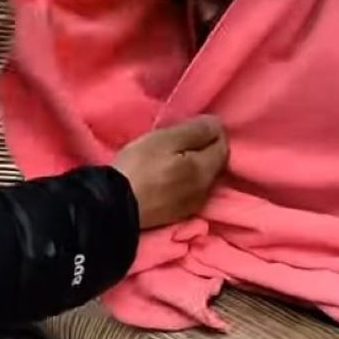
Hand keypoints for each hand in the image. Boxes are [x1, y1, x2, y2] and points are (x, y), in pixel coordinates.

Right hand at [113, 116, 227, 229]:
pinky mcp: (177, 214)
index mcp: (205, 170)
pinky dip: (184, 179)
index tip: (190, 124)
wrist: (115, 206)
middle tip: (180, 138)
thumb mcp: (165, 140)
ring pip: (203, 178)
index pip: (223, 144)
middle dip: (204, 148)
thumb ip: (195, 131)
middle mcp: (205, 190)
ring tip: (173, 156)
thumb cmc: (139, 166)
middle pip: (215, 162)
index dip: (210, 130)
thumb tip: (217, 125)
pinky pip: (190, 191)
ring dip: (194, 165)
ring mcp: (191, 205)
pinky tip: (168, 176)